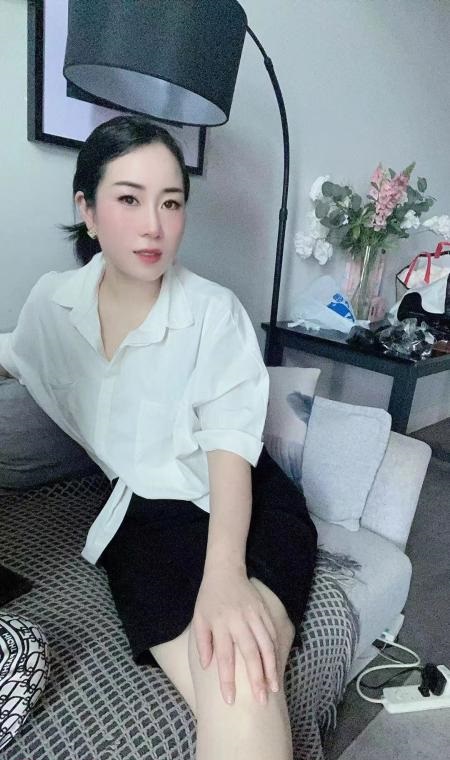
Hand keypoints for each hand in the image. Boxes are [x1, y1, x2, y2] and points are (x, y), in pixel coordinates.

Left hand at [192, 566, 279, 705]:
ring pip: (266, 644)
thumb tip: (207, 666)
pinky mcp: (263, 610)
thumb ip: (202, 642)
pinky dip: (276, 651)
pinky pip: (272, 633)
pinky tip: (277, 666)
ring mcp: (253, 614)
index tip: (230, 700)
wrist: (225, 571)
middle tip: (260, 701)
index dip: (227, 679)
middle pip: (249, 653)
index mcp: (219, 624)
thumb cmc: (209, 599)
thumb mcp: (199, 619)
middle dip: (256, 678)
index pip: (224, 657)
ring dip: (271, 667)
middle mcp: (238, 620)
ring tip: (274, 688)